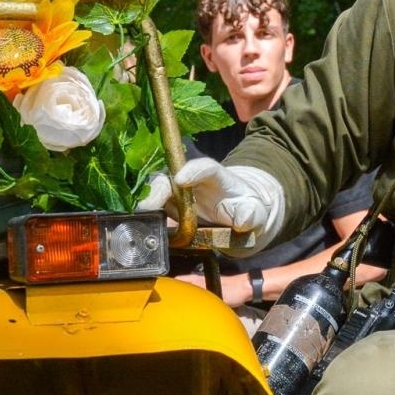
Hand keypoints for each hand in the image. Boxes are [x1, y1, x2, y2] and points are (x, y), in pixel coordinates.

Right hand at [136, 157, 285, 249]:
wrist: (236, 215)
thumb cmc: (246, 209)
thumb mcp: (256, 213)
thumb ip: (251, 215)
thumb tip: (242, 221)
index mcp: (217, 177)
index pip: (206, 168)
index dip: (193, 171)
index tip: (181, 179)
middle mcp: (192, 180)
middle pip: (171, 178)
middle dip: (159, 190)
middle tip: (148, 206)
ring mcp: (177, 192)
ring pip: (156, 191)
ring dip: (147, 204)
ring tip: (139, 218)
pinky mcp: (167, 205)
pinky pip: (152, 208)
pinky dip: (144, 216)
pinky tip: (138, 226)